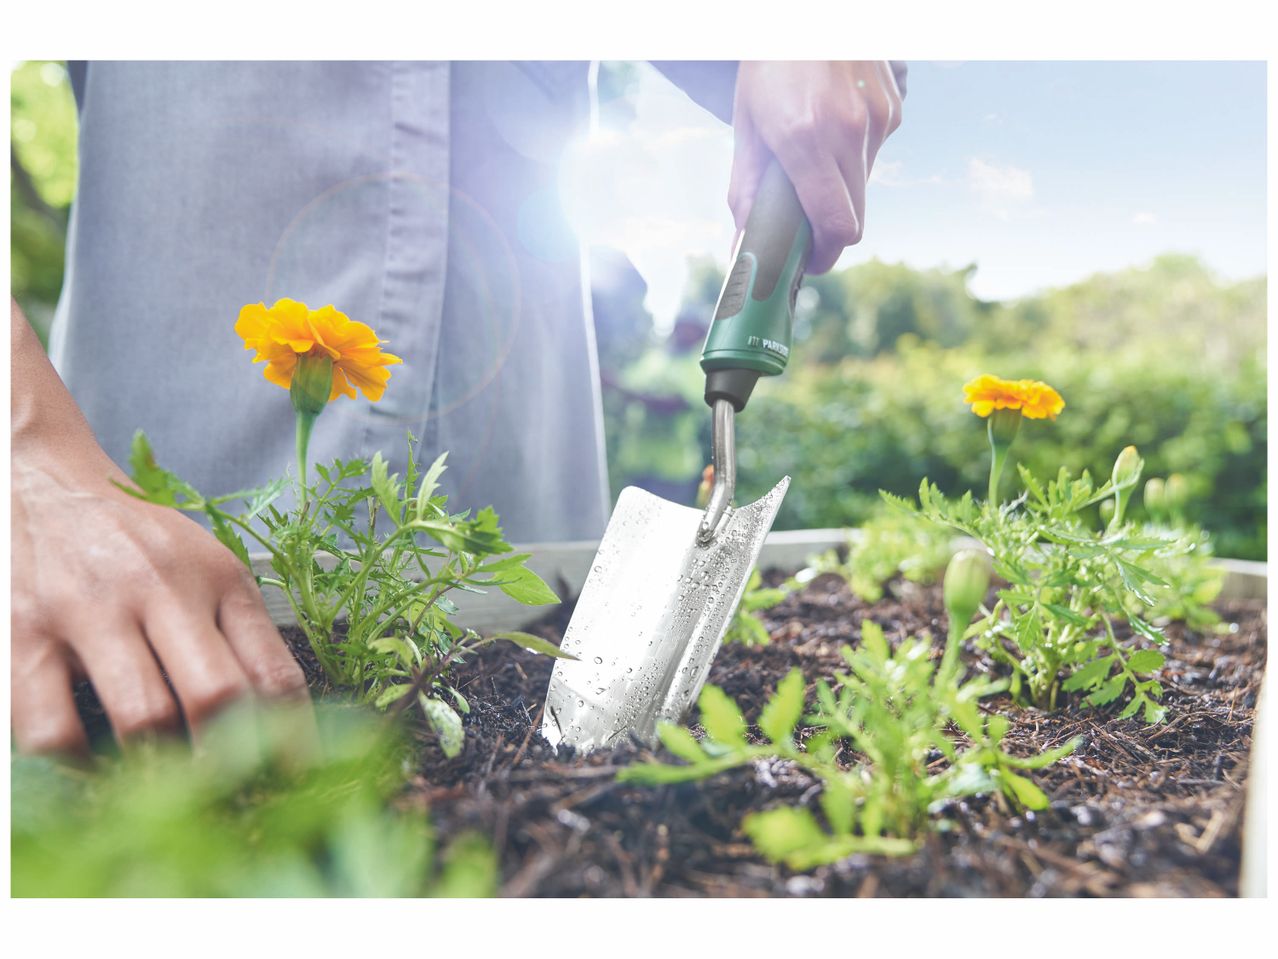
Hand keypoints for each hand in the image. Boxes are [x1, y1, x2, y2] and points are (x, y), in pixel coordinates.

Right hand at [10, 302, 310, 756]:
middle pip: (216, 698)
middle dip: (228, 765)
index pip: (271, 671)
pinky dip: (77, 768)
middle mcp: (159, 588)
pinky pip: (53, 729)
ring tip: (162, 792)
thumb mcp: (204, 563)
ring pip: (142, 719)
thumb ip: (239, 630)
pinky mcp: (21, 634)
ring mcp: (88, 610)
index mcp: (216, 577)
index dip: (291, 740)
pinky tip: (90, 768)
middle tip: (225, 798)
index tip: (294, 781)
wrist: (39, 480)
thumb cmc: (133, 537)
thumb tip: (278, 721)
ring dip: (157, 773)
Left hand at [729, 61, 902, 273]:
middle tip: (802, 225)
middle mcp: (850, 131)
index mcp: (807, 140)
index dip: (823, 256)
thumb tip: (745, 245)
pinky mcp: (893, 109)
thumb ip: (747, 191)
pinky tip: (832, 128)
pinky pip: (874, 155)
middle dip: (828, 232)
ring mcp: (879, 118)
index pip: (836, 227)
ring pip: (864, 187)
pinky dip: (853, 158)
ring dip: (839, 189)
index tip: (808, 262)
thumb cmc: (769, 65)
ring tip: (811, 158)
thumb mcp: (747, 127)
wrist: (810, 10)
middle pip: (854, 218)